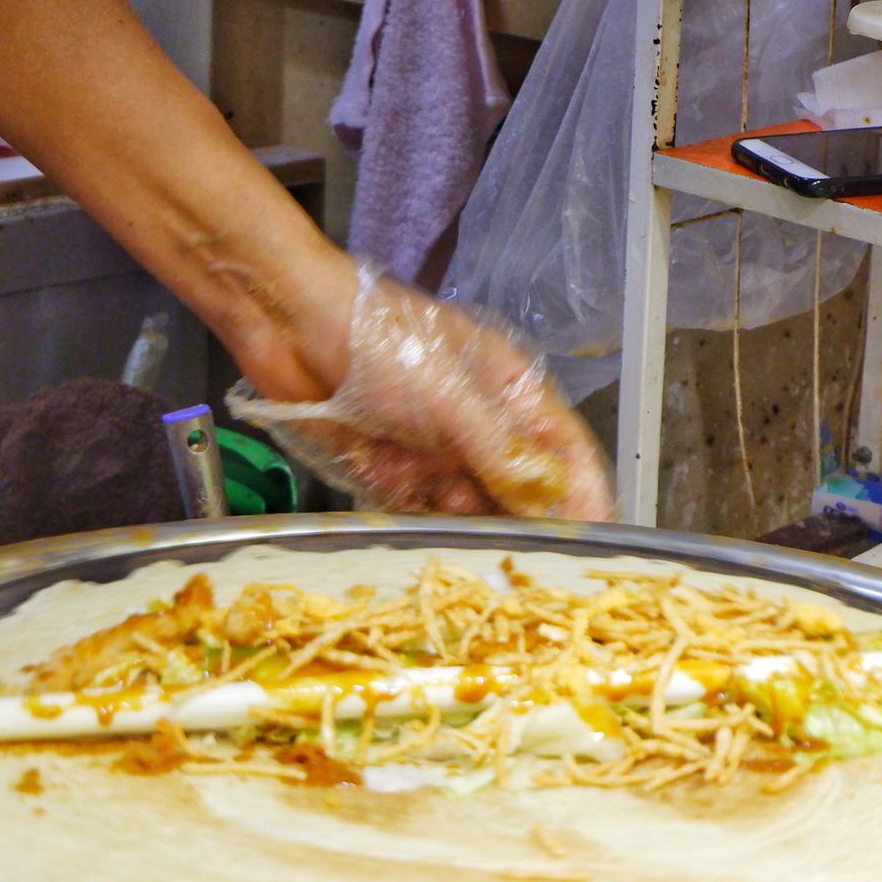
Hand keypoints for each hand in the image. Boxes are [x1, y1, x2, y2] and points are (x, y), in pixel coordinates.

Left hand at [228, 262, 613, 519]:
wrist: (289, 324)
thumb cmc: (382, 344)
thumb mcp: (453, 396)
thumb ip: (502, 451)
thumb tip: (553, 500)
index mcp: (510, 391)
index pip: (564, 451)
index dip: (582, 495)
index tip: (591, 542)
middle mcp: (477, 423)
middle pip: (516, 488)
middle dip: (515, 519)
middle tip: (514, 558)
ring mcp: (432, 446)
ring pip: (466, 504)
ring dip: (461, 521)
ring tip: (455, 529)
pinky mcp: (387, 464)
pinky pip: (415, 507)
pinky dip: (413, 513)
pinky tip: (408, 511)